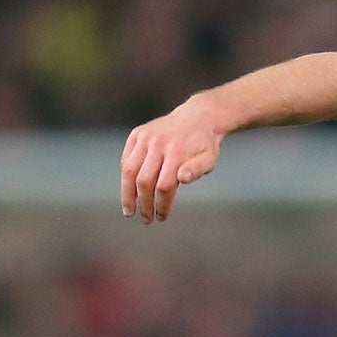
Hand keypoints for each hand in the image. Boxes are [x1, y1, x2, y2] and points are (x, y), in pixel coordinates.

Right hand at [121, 98, 224, 221]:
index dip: (161, 205)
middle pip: (144, 180)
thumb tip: (182, 179)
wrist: (197, 118)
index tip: (161, 217)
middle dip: (144, 203)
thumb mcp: (210, 158)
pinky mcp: (136, 135)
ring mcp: (145, 138)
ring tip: (129, 211)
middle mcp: (158, 144)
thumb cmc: (204, 145)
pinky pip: (126, 160)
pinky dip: (126, 177)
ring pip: (129, 171)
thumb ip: (198, 169)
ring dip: (127, 194)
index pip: (164, 186)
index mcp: (177, 152)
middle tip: (146, 219)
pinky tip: (130, 191)